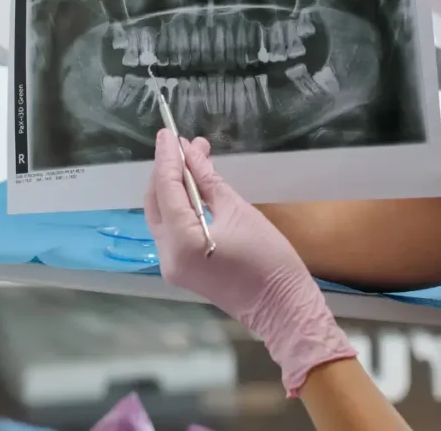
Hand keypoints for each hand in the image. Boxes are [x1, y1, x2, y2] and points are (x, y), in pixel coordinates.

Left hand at [145, 130, 356, 395]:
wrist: (283, 308)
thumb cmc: (269, 259)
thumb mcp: (238, 211)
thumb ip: (208, 181)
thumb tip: (190, 153)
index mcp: (182, 241)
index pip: (166, 189)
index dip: (167, 157)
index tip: (168, 131)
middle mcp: (167, 255)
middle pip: (156, 202)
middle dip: (168, 170)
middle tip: (183, 143)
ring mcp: (171, 265)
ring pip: (161, 215)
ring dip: (174, 186)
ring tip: (192, 158)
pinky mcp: (180, 269)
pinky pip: (172, 229)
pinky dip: (179, 206)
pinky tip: (193, 186)